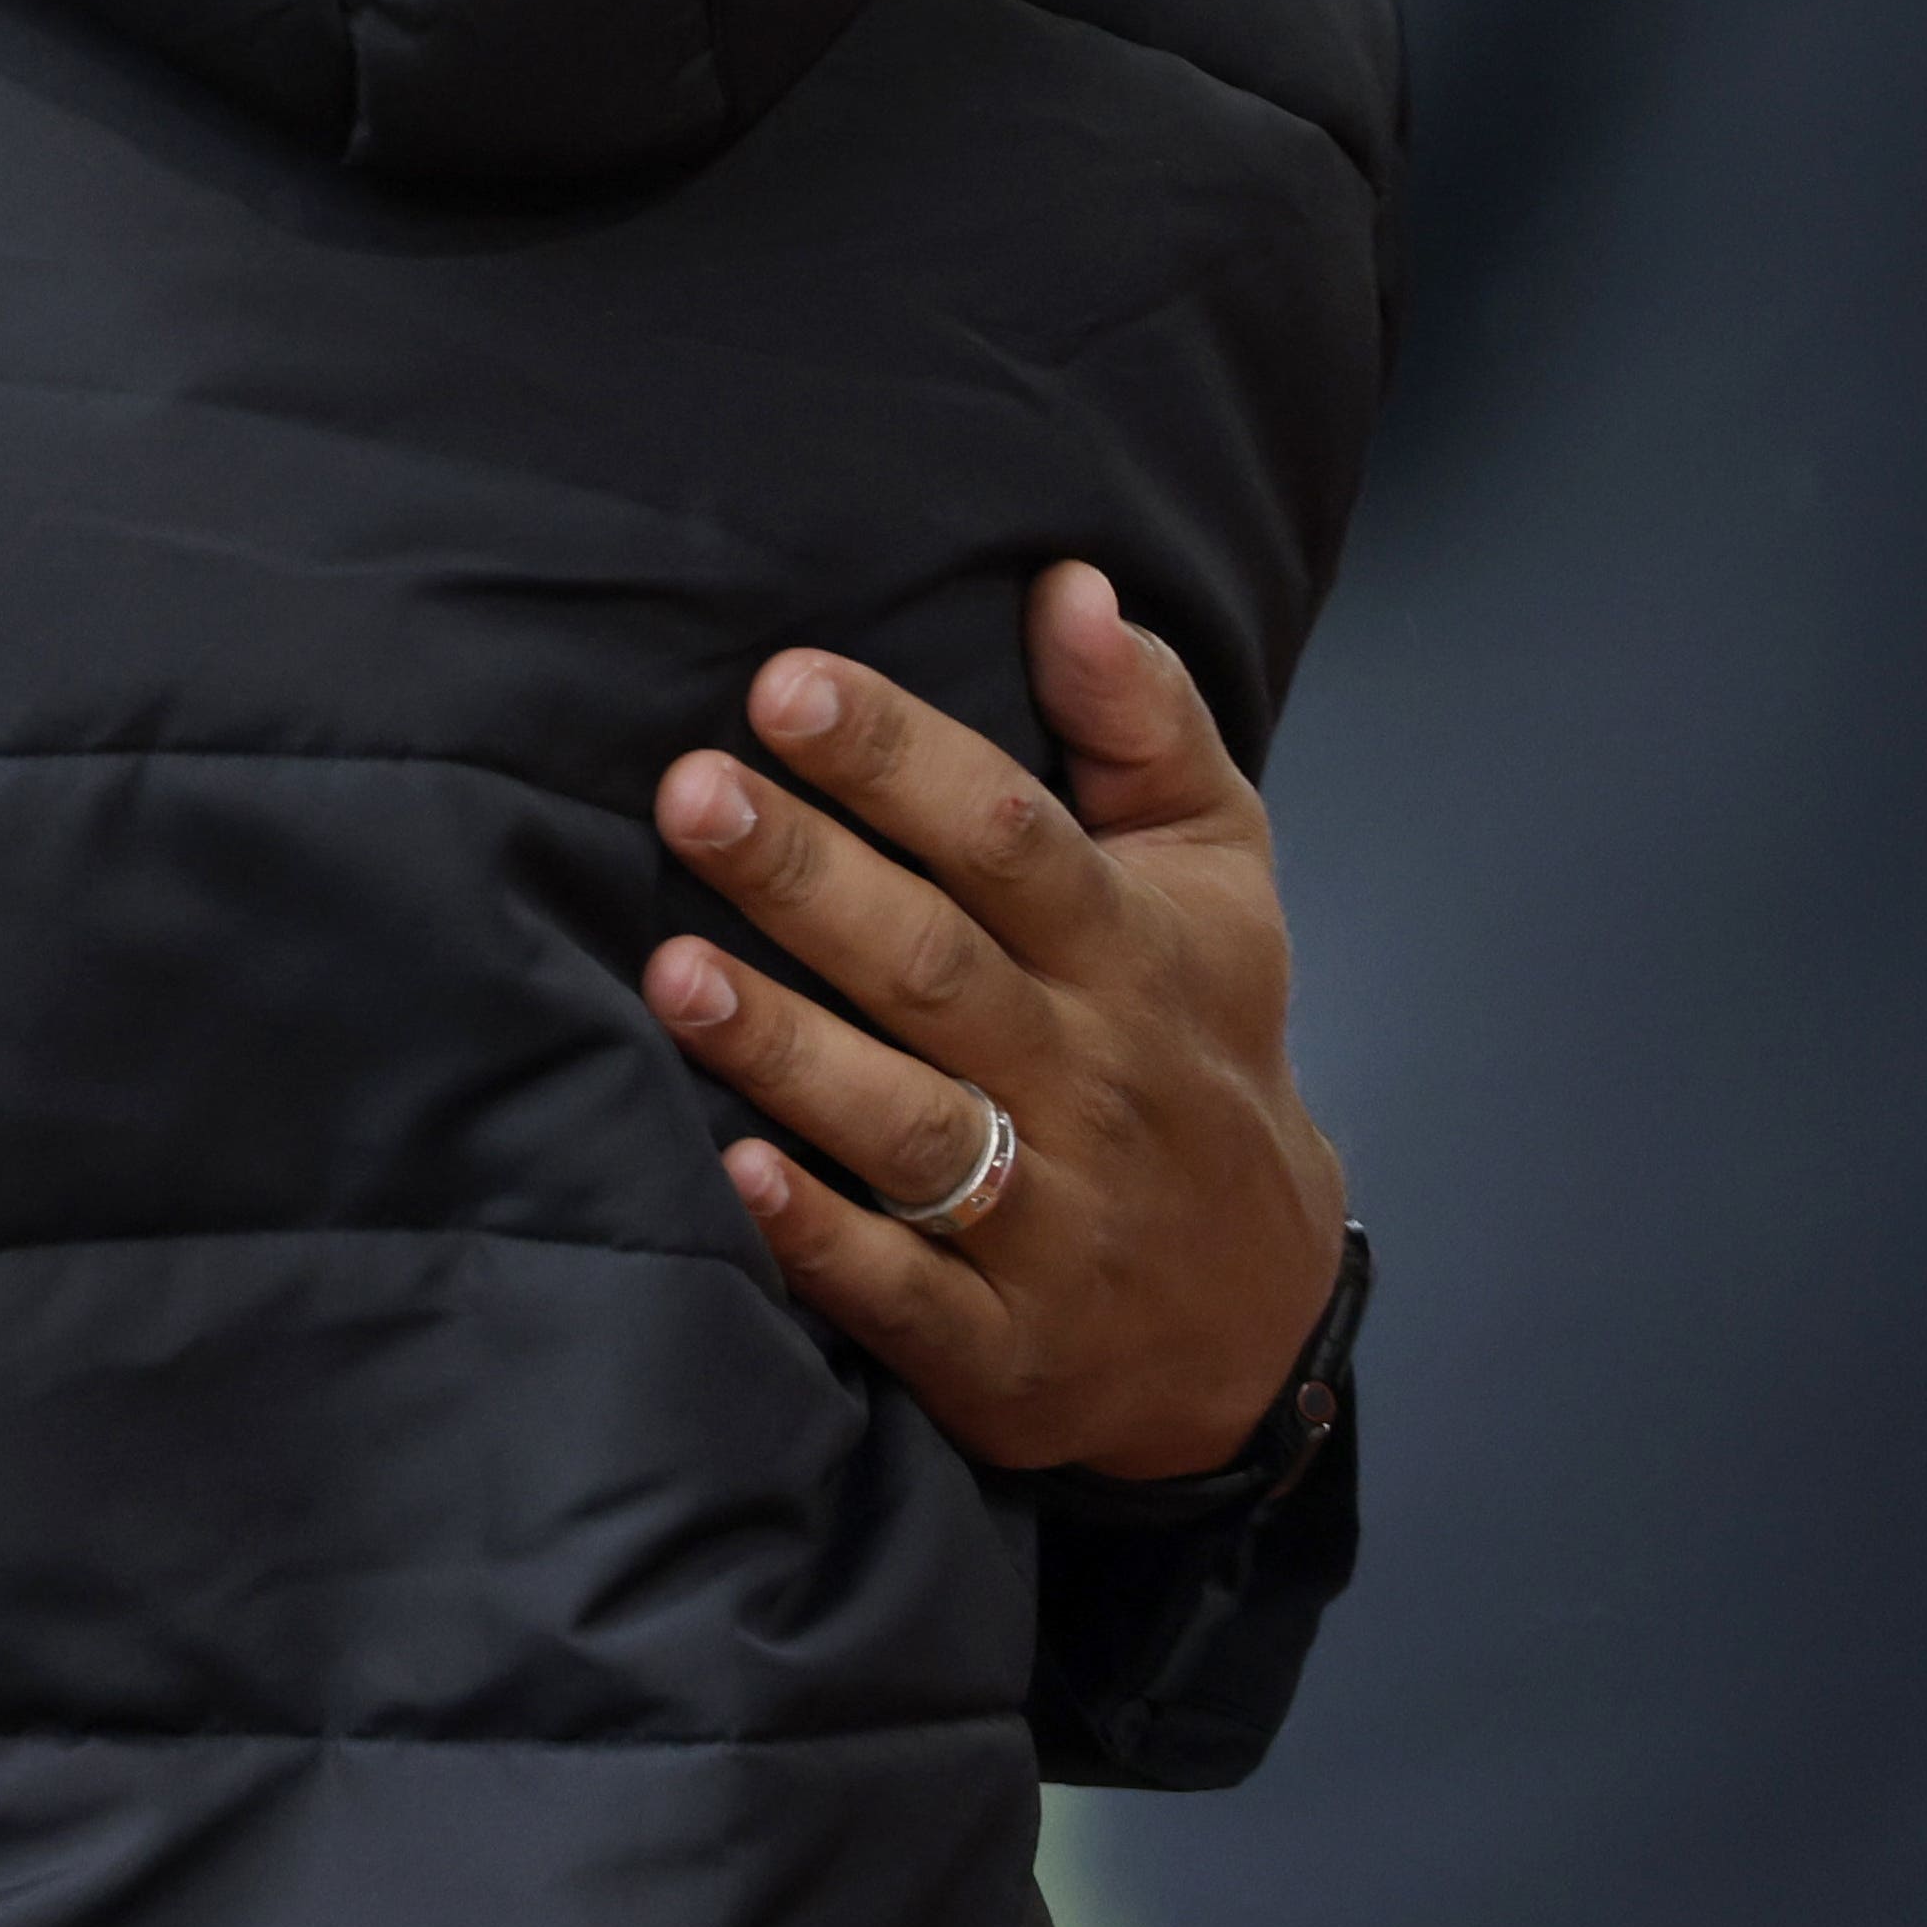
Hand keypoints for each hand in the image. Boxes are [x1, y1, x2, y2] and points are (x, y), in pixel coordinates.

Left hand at [639, 561, 1348, 1478]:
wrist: (1256, 1318)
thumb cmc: (1200, 1044)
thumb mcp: (1215, 876)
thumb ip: (1144, 722)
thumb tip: (1071, 581)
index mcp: (1133, 954)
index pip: (1011, 839)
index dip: (900, 759)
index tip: (784, 684)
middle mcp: (1089, 1079)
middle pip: (936, 968)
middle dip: (808, 878)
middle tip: (688, 791)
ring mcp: (1049, 1220)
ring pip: (906, 1124)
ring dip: (786, 1048)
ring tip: (670, 967)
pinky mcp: (999, 1345)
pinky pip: (903, 1290)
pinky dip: (817, 1239)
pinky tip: (728, 1171)